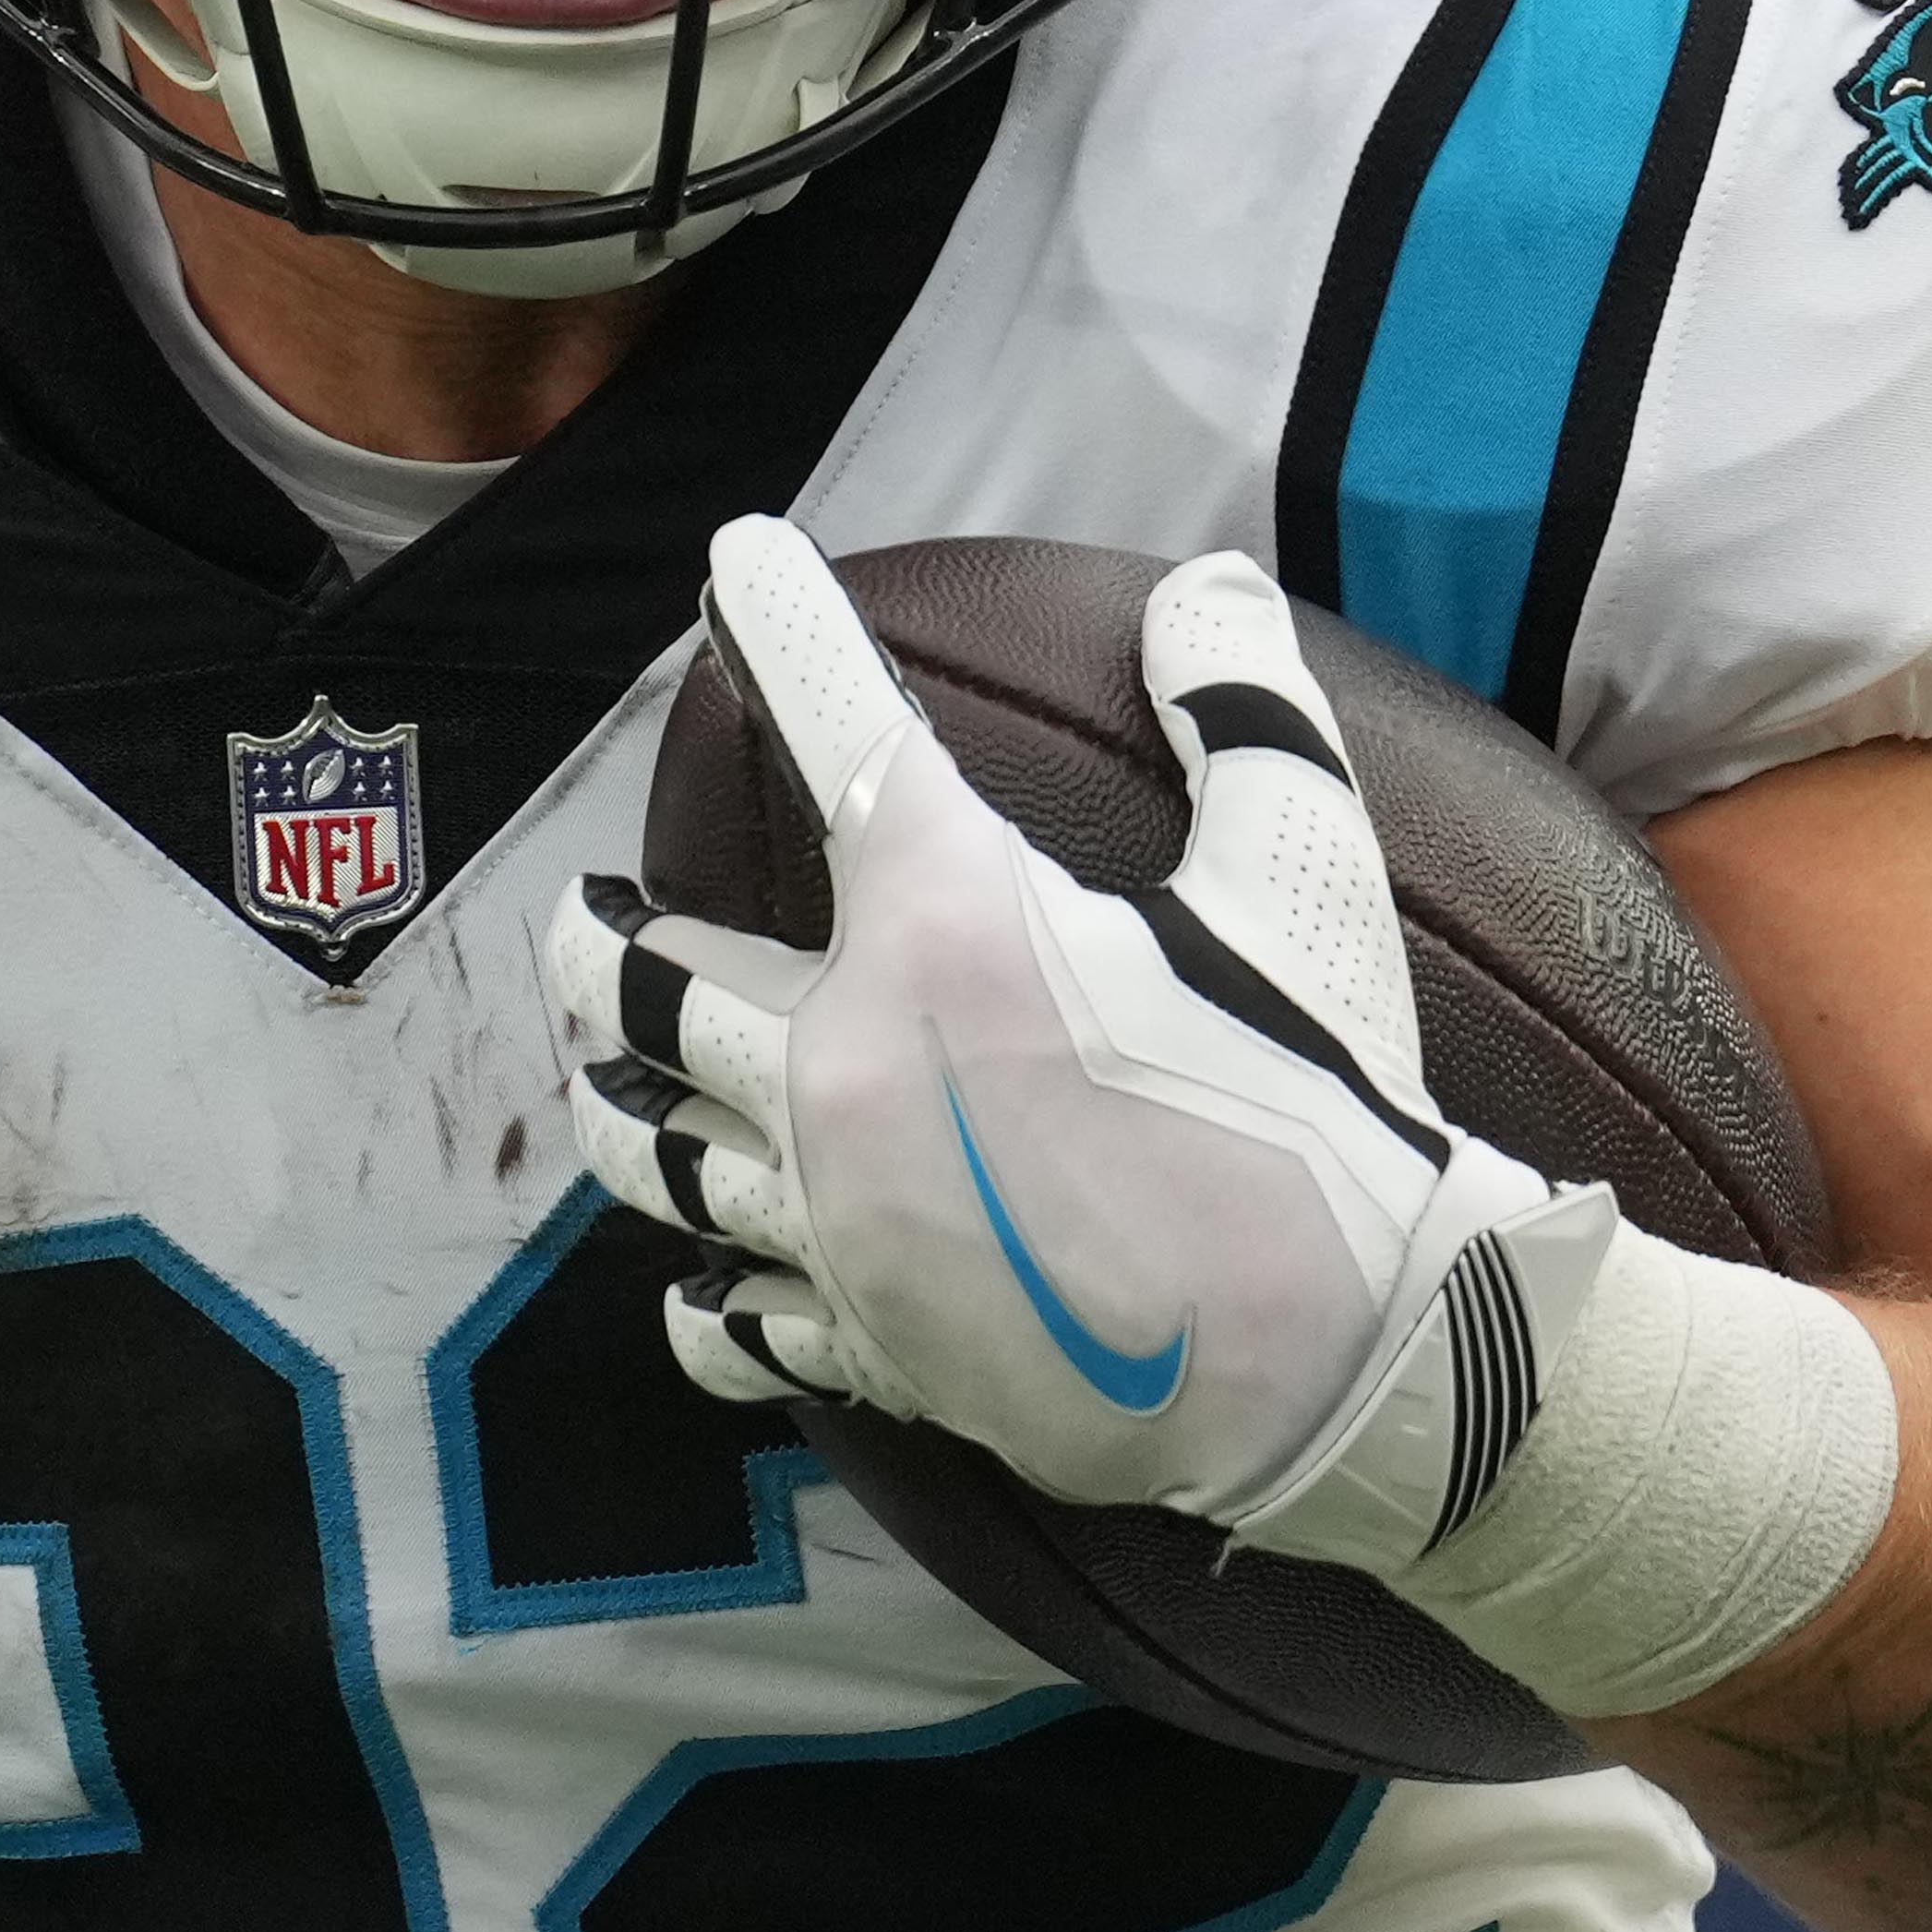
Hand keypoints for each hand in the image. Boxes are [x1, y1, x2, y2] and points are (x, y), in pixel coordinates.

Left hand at [552, 521, 1563, 1566]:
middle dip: (596, 937)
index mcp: (948, 926)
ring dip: (615, 1096)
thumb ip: (1246, 714)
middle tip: (588, 913)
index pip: (838, 726)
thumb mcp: (1303, 881)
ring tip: (599, 1069)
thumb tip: (1207, 585)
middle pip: (646, 979)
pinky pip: (724, 1317)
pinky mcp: (863, 1339)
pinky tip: (697, 1281)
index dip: (780, 627)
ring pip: (649, 1144)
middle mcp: (850, 1063)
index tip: (735, 564)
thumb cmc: (1319, 1113)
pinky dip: (701, 1292)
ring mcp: (836, 1215)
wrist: (1343, 1367)